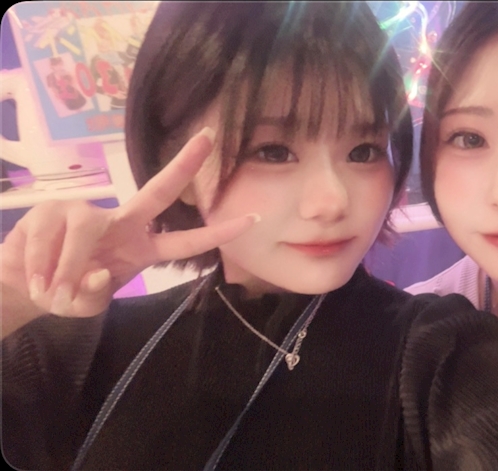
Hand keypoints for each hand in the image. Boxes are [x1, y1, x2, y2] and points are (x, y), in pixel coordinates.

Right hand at [0, 127, 258, 323]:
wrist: (22, 285)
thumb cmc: (64, 293)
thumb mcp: (83, 305)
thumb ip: (93, 295)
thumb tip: (95, 273)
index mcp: (140, 248)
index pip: (185, 240)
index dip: (218, 232)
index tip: (253, 218)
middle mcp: (121, 223)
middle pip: (156, 191)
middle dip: (184, 165)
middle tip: (210, 137)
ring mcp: (86, 212)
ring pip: (85, 230)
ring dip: (65, 268)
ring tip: (52, 289)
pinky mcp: (51, 209)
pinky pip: (48, 238)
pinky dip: (41, 266)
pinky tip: (36, 277)